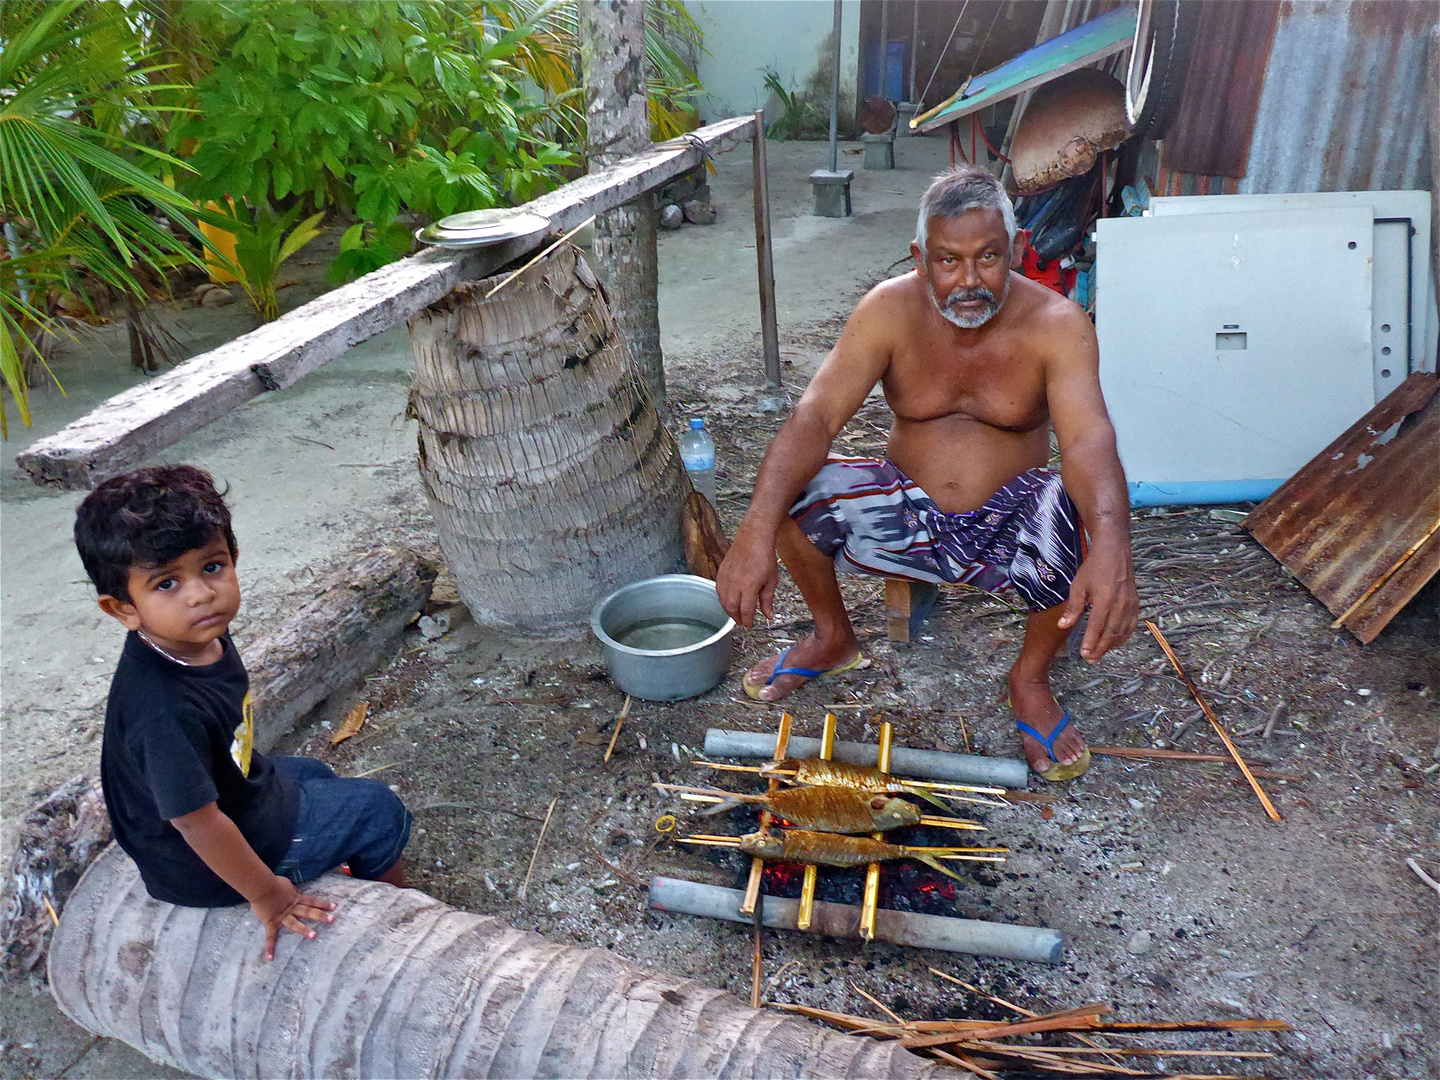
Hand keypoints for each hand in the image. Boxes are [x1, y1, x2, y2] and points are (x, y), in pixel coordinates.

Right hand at [250, 875, 336, 961]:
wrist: (261, 886)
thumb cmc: (273, 883)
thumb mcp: (287, 885)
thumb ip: (292, 891)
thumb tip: (293, 892)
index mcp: (296, 898)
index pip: (312, 901)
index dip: (323, 904)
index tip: (335, 907)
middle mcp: (291, 908)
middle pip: (308, 911)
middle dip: (321, 915)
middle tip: (333, 919)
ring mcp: (282, 916)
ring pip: (295, 924)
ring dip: (304, 930)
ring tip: (314, 936)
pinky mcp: (271, 923)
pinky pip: (270, 937)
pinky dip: (269, 947)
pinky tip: (270, 958)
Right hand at [715, 524, 779, 628]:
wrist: (753, 538)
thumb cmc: (764, 557)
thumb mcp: (771, 580)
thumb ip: (768, 600)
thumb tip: (768, 616)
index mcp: (749, 586)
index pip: (745, 610)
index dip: (747, 621)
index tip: (750, 625)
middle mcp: (735, 583)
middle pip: (731, 608)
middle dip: (737, 618)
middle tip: (743, 622)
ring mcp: (726, 577)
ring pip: (723, 601)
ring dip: (729, 610)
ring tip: (736, 614)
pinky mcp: (720, 572)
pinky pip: (719, 591)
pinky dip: (723, 599)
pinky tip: (730, 600)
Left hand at [1058, 541, 1137, 662]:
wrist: (1114, 552)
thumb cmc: (1093, 568)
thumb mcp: (1078, 586)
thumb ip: (1073, 608)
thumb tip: (1063, 626)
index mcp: (1104, 600)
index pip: (1097, 627)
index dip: (1091, 643)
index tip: (1084, 655)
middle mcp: (1120, 604)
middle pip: (1110, 633)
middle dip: (1100, 649)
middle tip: (1090, 660)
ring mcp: (1130, 605)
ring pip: (1122, 632)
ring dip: (1111, 645)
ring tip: (1099, 653)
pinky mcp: (1136, 604)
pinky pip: (1131, 626)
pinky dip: (1123, 636)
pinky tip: (1114, 642)